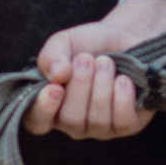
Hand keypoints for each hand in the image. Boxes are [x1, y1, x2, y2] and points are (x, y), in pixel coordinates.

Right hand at [24, 0, 165, 139]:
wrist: (127, 37)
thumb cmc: (90, 44)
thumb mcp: (64, 42)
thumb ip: (51, 56)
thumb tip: (56, 75)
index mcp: (50, 105)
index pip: (38, 123)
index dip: (44, 110)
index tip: (55, 88)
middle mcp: (73, 122)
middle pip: (71, 120)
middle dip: (80, 86)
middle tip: (87, 59)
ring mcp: (100, 127)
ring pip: (98, 122)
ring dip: (102, 87)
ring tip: (106, 62)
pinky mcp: (127, 125)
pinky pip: (123, 123)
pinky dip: (123, 98)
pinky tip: (123, 79)